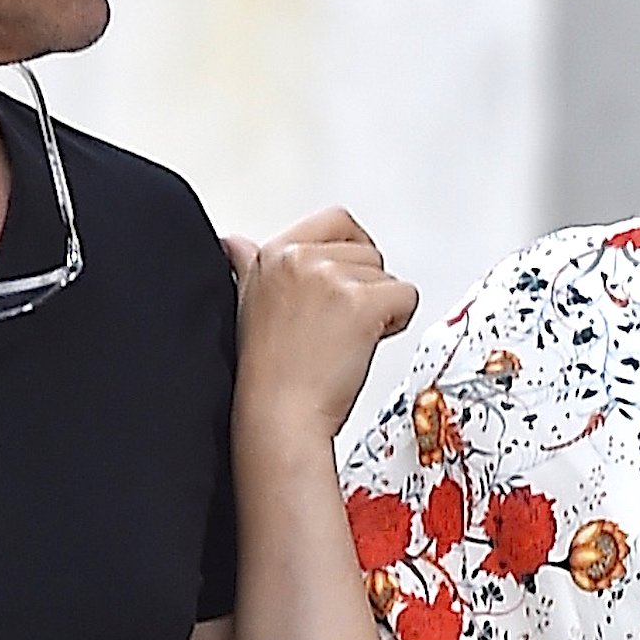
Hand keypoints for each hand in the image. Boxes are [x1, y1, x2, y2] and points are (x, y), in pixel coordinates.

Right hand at [228, 207, 416, 452]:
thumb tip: (234, 243)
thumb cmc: (269, 375)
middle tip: (337, 328)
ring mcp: (330, 278)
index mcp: (274, 253)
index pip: (336, 222)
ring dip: (379, 308)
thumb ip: (247, 265)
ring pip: (387, 276)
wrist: (278, 417)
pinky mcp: (360, 303)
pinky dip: (398, 322)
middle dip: (364, 288)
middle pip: (367, 252)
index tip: (342, 290)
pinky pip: (406, 296)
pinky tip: (366, 344)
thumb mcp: (247, 304)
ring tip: (345, 341)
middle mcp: (300, 258)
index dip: (351, 255)